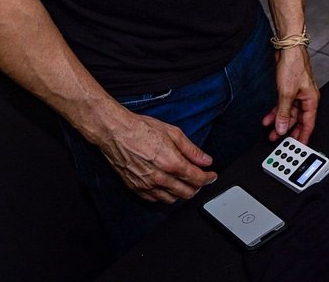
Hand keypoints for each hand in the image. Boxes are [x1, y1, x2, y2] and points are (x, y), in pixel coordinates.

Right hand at [98, 111, 215, 202]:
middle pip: (187, 192)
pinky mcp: (136, 188)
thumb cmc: (141, 129)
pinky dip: (165, 196)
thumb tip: (205, 160)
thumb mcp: (172, 133)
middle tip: (201, 179)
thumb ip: (191, 149)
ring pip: (172, 199)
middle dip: (198, 187)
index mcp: (171, 163)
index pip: (197, 178)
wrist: (116, 133)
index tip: (211, 175)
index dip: (208, 178)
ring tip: (185, 183)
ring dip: (182, 193)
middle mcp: (160, 177)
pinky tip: (168, 187)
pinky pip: (155, 200)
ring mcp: (147, 185)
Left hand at [265, 46, 318, 142]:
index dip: (303, 137)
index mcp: (311, 100)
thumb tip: (282, 128)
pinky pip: (283, 106)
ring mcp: (297, 95)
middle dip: (288, 131)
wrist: (287, 49)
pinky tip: (268, 119)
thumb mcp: (287, 93)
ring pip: (289, 114)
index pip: (309, 124)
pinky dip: (276, 113)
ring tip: (270, 133)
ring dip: (279, 123)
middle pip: (298, 120)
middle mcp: (306, 99)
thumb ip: (284, 113)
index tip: (298, 148)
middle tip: (280, 142)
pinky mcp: (289, 90)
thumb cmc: (293, 66)